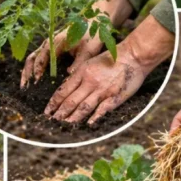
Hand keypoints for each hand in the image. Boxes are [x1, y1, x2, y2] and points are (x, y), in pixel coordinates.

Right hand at [21, 30, 103, 88]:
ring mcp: (49, 45)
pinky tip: (35, 79)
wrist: (93, 22)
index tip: (36, 81)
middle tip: (25, 87)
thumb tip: (68, 76)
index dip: (38, 70)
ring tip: (25, 86)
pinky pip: (39, 58)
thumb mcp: (88, 50)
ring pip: (34, 58)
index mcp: (56, 42)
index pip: (42, 57)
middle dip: (27, 73)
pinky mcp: (52, 48)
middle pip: (33, 58)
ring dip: (28, 71)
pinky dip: (34, 68)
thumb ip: (78, 63)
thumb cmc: (91, 35)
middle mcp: (49, 43)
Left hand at [45, 15, 173, 124]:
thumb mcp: (90, 62)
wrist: (133, 56)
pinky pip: (101, 110)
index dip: (53, 102)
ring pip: (83, 108)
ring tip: (64, 125)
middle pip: (71, 101)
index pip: (63, 90)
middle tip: (51, 122)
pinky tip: (88, 124)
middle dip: (59, 113)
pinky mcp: (114, 97)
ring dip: (72, 118)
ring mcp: (102, 90)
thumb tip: (66, 86)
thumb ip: (78, 74)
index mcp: (82, 72)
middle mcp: (90, 82)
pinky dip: (94, 118)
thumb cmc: (111, 58)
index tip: (47, 111)